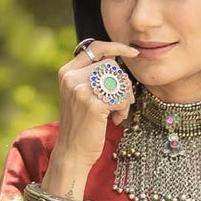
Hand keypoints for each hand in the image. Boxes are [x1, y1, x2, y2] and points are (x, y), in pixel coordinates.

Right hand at [53, 40, 138, 173]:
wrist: (72, 152)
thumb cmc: (82, 124)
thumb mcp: (81, 95)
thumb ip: (92, 75)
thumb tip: (116, 57)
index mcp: (67, 72)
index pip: (95, 47)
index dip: (117, 47)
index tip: (134, 53)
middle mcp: (71, 77)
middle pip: (112, 65)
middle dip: (123, 84)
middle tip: (122, 102)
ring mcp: (81, 89)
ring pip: (119, 80)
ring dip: (125, 98)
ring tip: (117, 113)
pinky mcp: (93, 103)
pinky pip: (121, 98)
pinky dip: (124, 110)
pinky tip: (115, 120)